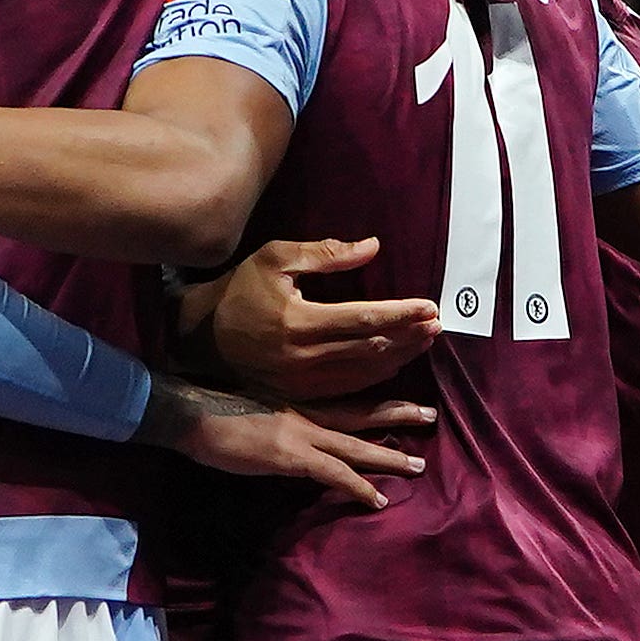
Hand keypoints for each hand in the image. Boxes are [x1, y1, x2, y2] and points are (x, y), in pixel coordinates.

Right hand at [143, 382, 430, 511]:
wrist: (191, 414)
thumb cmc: (212, 412)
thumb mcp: (253, 408)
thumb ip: (278, 420)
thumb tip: (289, 436)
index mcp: (297, 403)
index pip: (344, 400)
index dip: (373, 401)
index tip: (399, 398)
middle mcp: (306, 414)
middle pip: (360, 415)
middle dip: (397, 416)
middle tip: (430, 416)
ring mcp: (301, 434)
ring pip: (356, 445)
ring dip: (388, 456)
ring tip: (417, 466)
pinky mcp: (291, 456)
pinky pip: (334, 474)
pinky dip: (358, 487)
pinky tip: (377, 499)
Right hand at [193, 236, 438, 400]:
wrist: (202, 335)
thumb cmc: (240, 289)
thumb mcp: (276, 258)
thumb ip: (326, 254)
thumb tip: (373, 246)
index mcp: (298, 322)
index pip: (363, 319)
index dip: (400, 314)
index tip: (430, 306)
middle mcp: (303, 357)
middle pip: (370, 349)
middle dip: (408, 336)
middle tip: (437, 324)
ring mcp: (301, 380)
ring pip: (364, 373)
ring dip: (399, 357)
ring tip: (425, 341)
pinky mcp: (298, 393)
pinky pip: (348, 388)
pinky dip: (376, 376)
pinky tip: (395, 363)